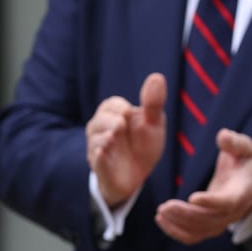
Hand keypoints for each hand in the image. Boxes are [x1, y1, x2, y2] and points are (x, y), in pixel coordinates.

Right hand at [86, 73, 166, 207]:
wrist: (139, 174)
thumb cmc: (144, 144)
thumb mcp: (154, 122)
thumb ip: (154, 102)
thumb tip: (157, 76)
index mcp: (114, 116)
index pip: (110, 104)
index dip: (118, 107)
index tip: (128, 113)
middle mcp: (102, 131)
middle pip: (98, 120)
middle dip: (110, 121)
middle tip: (121, 126)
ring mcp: (98, 149)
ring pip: (94, 140)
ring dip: (104, 137)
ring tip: (115, 136)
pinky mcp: (100, 167)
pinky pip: (95, 160)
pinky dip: (99, 156)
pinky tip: (103, 152)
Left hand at [155, 128, 251, 244]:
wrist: (250, 180)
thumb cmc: (244, 161)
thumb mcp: (244, 147)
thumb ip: (234, 142)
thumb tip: (223, 135)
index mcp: (243, 191)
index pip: (228, 202)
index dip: (211, 202)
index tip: (192, 197)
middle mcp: (235, 211)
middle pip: (210, 219)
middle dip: (186, 215)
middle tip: (165, 206)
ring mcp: (223, 221)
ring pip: (201, 230)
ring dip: (179, 224)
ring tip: (161, 212)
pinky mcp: (211, 226)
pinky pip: (194, 236)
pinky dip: (177, 232)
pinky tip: (162, 220)